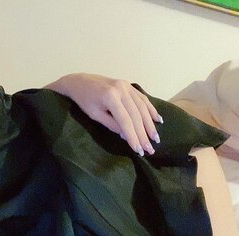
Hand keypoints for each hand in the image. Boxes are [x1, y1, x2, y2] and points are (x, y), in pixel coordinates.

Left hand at [44, 73, 162, 155]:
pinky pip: (143, 99)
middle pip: (136, 116)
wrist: (80, 81)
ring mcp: (126, 86)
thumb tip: (127, 136)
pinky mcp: (128, 85)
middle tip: (150, 149)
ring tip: (155, 138)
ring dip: (150, 124)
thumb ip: (112, 125)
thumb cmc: (84, 101)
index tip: (139, 151)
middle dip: (144, 134)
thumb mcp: (95, 115)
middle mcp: (121, 90)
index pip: (126, 121)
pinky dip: (151, 110)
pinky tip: (158, 119)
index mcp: (110, 98)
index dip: (133, 137)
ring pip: (142, 108)